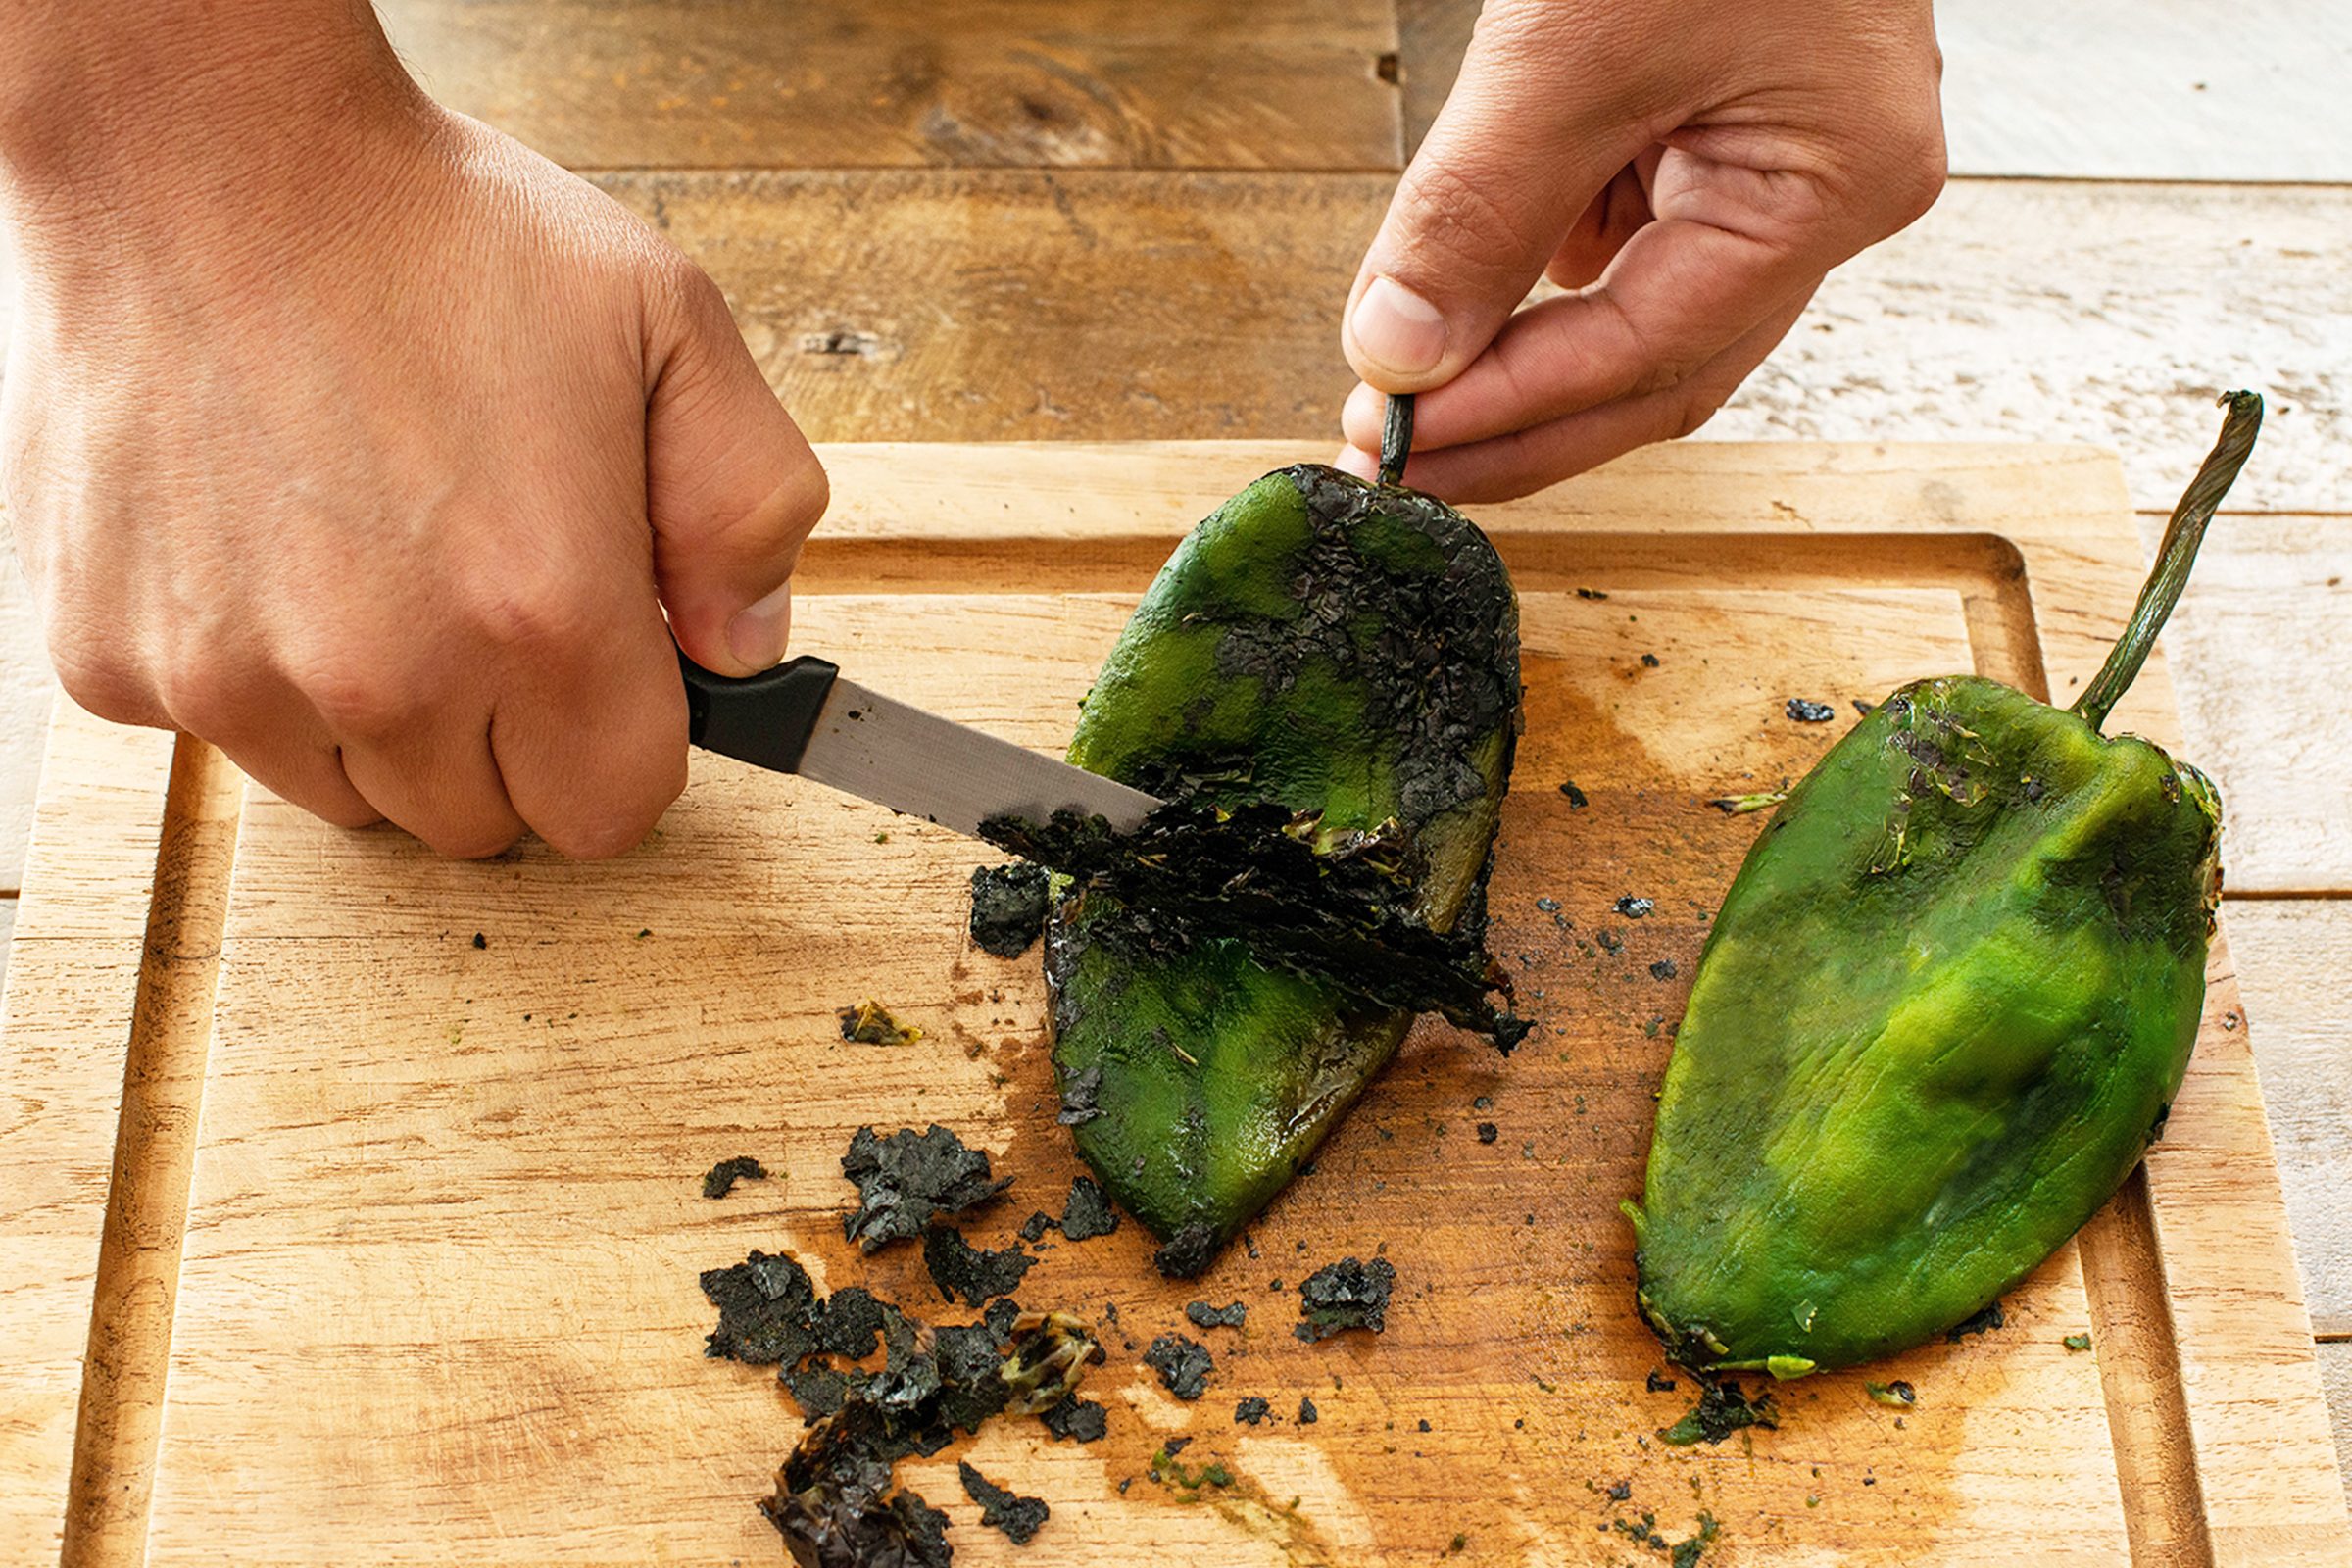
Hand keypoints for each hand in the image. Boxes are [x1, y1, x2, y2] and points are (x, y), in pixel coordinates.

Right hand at [1, 11, 824, 856]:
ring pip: (355, 795)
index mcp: (541, 612)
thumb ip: (749, 512)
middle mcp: (385, 673)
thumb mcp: (671, 329)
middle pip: (484, 821)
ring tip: (376, 555)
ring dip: (383, 715)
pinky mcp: (115, 659)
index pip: (614, 810)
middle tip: (486, 589)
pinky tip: (275, 541)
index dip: (623, 742)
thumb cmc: (434, 231)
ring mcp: (235, 677)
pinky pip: (228, 735)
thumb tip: (746, 648)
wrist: (206, 154)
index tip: (606, 674)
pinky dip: (259, 671)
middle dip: (510, 733)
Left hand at [1335, 0, 1945, 499]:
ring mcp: (1788, 156)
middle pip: (1660, 367)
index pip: (1651, 355)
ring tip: (1410, 385)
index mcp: (1837, 181)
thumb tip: (1400, 352)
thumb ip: (1478, 211)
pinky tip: (1474, 289)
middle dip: (1516, 421)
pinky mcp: (1732, 119)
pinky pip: (1634, 231)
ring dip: (1524, 354)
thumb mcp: (1569, 44)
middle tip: (1392, 460)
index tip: (1393, 441)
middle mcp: (1832, 188)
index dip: (1509, 416)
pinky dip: (1545, 268)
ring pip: (1644, 310)